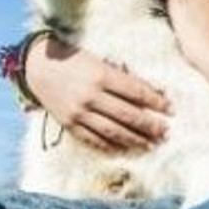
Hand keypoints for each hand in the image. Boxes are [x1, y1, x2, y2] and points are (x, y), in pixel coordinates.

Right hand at [24, 35, 170, 152]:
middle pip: (128, 115)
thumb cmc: (73, 59)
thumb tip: (150, 91)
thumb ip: (121, 77)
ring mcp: (79, 113)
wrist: (37, 67)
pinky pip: (93, 139)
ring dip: (135, 139)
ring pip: (113, 131)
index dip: (156, 101)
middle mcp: (91, 96)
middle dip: (150, 125)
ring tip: (151, 144)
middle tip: (166, 132)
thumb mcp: (99, 61)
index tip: (171, 109)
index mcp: (101, 75)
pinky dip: (110, 146)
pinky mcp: (69, 124)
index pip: (136, 92)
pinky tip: (125, 149)